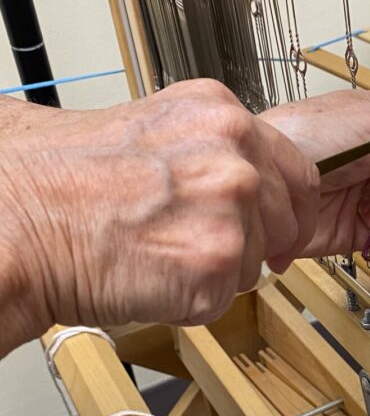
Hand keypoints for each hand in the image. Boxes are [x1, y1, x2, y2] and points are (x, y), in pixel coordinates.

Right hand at [0, 80, 318, 344]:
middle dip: (254, 244)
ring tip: (158, 255)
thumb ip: (207, 149)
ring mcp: (230, 209)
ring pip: (255, 263)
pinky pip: (225, 299)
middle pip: (285, 220)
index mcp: (220, 113)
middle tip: (204, 252)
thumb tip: (241, 175)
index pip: (295, 171)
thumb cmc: (60, 180)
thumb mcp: (149, 128)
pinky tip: (150, 277)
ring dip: (216, 273)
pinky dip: (190, 302)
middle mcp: (235, 154)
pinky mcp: (215, 263)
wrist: (19, 221)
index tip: (281, 228)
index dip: (288, 209)